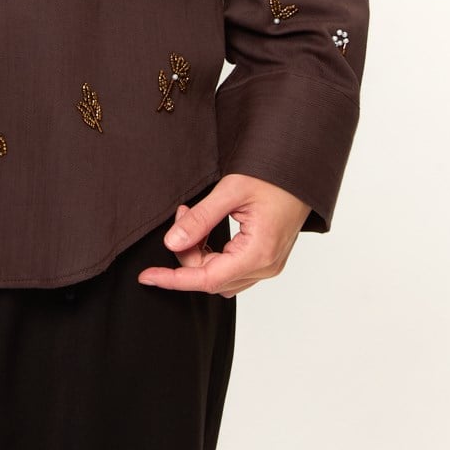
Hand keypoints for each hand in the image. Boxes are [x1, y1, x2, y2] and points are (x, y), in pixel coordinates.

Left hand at [136, 173, 312, 297]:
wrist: (302, 170)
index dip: (173, 279)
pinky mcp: (267, 259)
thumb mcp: (231, 191)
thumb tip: (171, 243)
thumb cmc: (274, 176)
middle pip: (211, 277)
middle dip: (187, 252)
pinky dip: (213, 254)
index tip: (147, 277)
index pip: (206, 279)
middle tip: (182, 214)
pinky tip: (207, 230)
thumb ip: (200, 219)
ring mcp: (269, 265)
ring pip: (220, 276)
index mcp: (258, 253)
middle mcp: (266, 266)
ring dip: (199, 254)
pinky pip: (232, 269)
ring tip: (193, 218)